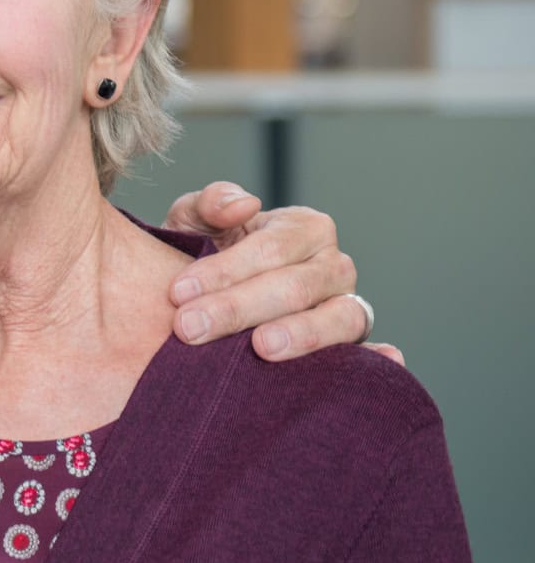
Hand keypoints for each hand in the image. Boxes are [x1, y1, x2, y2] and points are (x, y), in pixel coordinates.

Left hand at [161, 182, 402, 364]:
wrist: (209, 298)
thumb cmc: (206, 251)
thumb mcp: (198, 219)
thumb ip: (212, 203)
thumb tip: (245, 204)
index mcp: (304, 227)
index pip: (269, 248)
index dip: (224, 270)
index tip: (178, 291)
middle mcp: (334, 265)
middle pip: (295, 287)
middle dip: (238, 308)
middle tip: (190, 328)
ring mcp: (349, 305)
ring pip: (337, 319)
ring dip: (300, 335)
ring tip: (261, 347)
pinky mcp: (352, 345)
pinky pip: (369, 352)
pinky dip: (380, 357)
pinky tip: (384, 359)